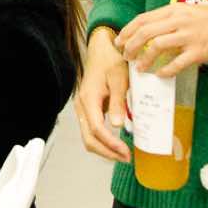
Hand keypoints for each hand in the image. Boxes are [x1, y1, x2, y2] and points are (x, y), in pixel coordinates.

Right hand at [76, 27, 131, 163]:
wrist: (100, 50)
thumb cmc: (111, 61)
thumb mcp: (120, 78)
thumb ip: (118, 101)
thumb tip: (118, 125)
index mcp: (89, 99)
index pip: (97, 129)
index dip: (111, 144)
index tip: (125, 152)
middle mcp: (82, 106)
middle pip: (89, 139)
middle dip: (107, 152)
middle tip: (126, 158)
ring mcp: (82, 109)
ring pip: (88, 137)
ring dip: (105, 149)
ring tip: (123, 154)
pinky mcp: (87, 110)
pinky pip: (91, 130)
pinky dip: (103, 140)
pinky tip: (117, 143)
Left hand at [114, 1, 207, 76]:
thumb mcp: (188, 12)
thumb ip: (169, 20)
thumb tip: (149, 33)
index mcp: (174, 10)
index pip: (142, 19)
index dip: (127, 31)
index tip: (119, 41)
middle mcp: (179, 21)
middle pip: (145, 33)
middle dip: (130, 46)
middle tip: (125, 56)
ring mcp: (188, 36)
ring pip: (156, 46)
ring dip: (144, 59)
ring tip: (139, 68)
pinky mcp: (199, 51)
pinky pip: (176, 63)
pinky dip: (165, 70)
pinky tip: (160, 75)